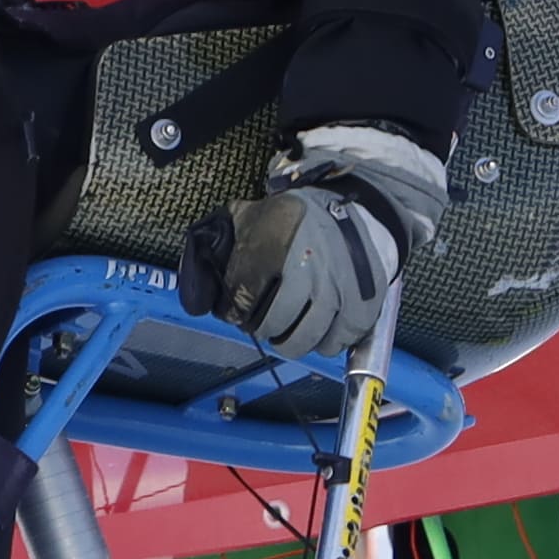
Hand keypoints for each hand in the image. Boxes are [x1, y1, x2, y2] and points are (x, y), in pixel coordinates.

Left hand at [185, 184, 400, 360]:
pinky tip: (316, 332)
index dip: (234, 309)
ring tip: (286, 331)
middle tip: (262, 323)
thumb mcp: (249, 218)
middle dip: (261, 327)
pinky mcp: (364, 302)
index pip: (243, 292)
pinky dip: (322, 344)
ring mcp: (339, 284)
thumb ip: (215, 248)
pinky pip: (336, 341)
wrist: (356, 214)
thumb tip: (195, 299)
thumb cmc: (294, 222)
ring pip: (303, 338)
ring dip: (288, 341)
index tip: (235, 311)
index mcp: (276, 235)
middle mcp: (308, 261)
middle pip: (273, 321)